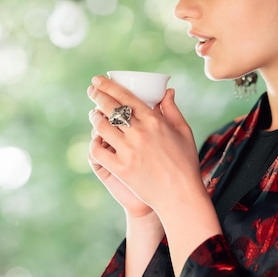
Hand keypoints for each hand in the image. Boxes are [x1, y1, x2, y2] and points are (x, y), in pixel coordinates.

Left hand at [87, 76, 203, 216]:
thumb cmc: (185, 163)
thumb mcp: (183, 132)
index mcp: (155, 121)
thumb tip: (167, 91)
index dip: (109, 86)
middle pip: (111, 108)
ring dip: (94, 118)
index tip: (99, 80)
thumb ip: (172, 110)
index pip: (126, 97)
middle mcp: (140, 133)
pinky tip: (95, 139)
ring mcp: (128, 151)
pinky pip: (98, 151)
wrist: (180, 196)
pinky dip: (94, 143)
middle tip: (91, 90)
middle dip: (97, 95)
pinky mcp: (121, 168)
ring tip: (93, 114)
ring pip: (102, 127)